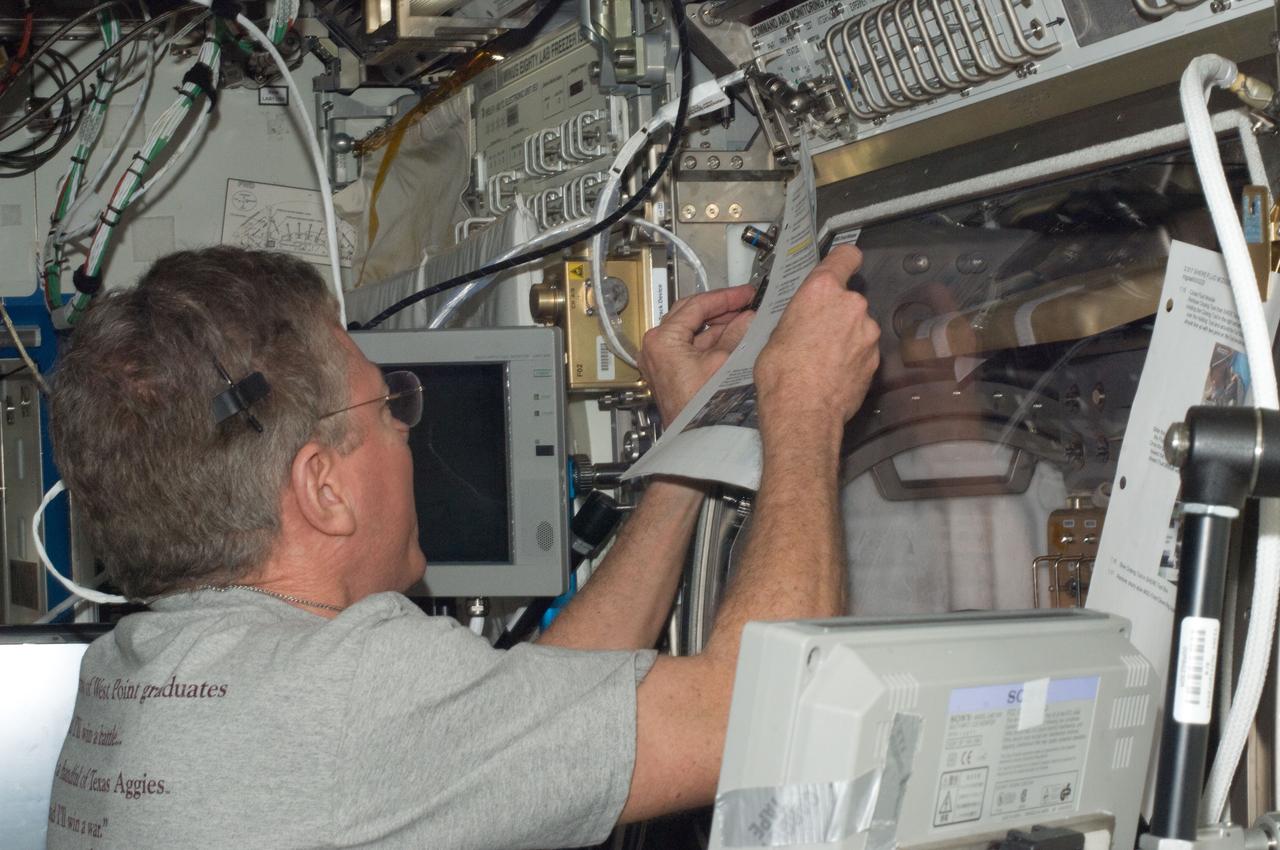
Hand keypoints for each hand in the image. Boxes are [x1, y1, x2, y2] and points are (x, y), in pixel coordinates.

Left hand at [640, 284, 755, 425]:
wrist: (695, 441)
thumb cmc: (700, 410)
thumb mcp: (725, 362)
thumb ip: (737, 334)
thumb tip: (748, 318)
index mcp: (662, 339)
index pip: (696, 305)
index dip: (725, 297)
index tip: (745, 294)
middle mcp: (655, 348)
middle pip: (690, 315)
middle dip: (720, 308)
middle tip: (744, 302)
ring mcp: (661, 361)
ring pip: (692, 332)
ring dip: (718, 325)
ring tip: (745, 321)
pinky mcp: (670, 373)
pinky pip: (691, 348)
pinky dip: (712, 342)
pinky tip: (733, 340)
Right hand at [754, 245, 879, 435]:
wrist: (803, 413)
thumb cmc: (782, 375)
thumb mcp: (775, 334)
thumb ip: (799, 316)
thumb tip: (802, 319)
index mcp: (822, 290)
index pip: (846, 256)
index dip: (843, 260)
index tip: (842, 264)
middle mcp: (851, 305)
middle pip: (848, 298)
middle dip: (835, 311)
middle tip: (814, 332)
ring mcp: (867, 332)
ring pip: (857, 326)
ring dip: (845, 336)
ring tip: (822, 358)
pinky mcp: (876, 357)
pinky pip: (863, 349)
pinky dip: (852, 357)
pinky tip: (833, 372)